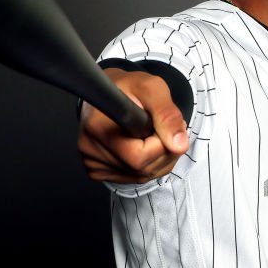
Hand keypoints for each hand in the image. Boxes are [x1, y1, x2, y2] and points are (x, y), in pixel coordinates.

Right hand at [78, 68, 188, 182]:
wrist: (111, 92)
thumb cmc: (129, 88)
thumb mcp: (153, 89)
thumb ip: (167, 115)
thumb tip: (179, 145)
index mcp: (97, 126)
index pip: (138, 156)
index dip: (159, 143)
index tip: (159, 125)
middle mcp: (89, 147)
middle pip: (142, 169)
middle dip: (163, 151)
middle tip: (160, 128)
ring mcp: (91, 162)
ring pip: (142, 176)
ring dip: (158, 158)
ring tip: (151, 134)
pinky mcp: (97, 171)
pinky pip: (135, 178)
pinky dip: (148, 165)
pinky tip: (142, 145)